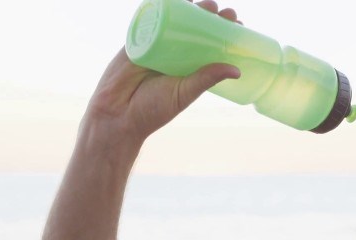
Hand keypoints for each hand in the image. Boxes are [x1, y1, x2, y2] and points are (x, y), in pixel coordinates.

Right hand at [82, 1, 240, 148]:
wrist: (117, 113)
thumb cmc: (153, 110)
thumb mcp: (185, 92)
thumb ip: (206, 78)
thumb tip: (237, 71)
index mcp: (188, 68)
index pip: (210, 47)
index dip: (223, 35)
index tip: (238, 25)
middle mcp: (174, 54)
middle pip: (195, 30)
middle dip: (211, 18)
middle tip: (227, 12)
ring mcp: (155, 45)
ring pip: (175, 21)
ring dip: (191, 9)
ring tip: (208, 4)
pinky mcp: (137, 39)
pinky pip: (150, 19)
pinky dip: (162, 6)